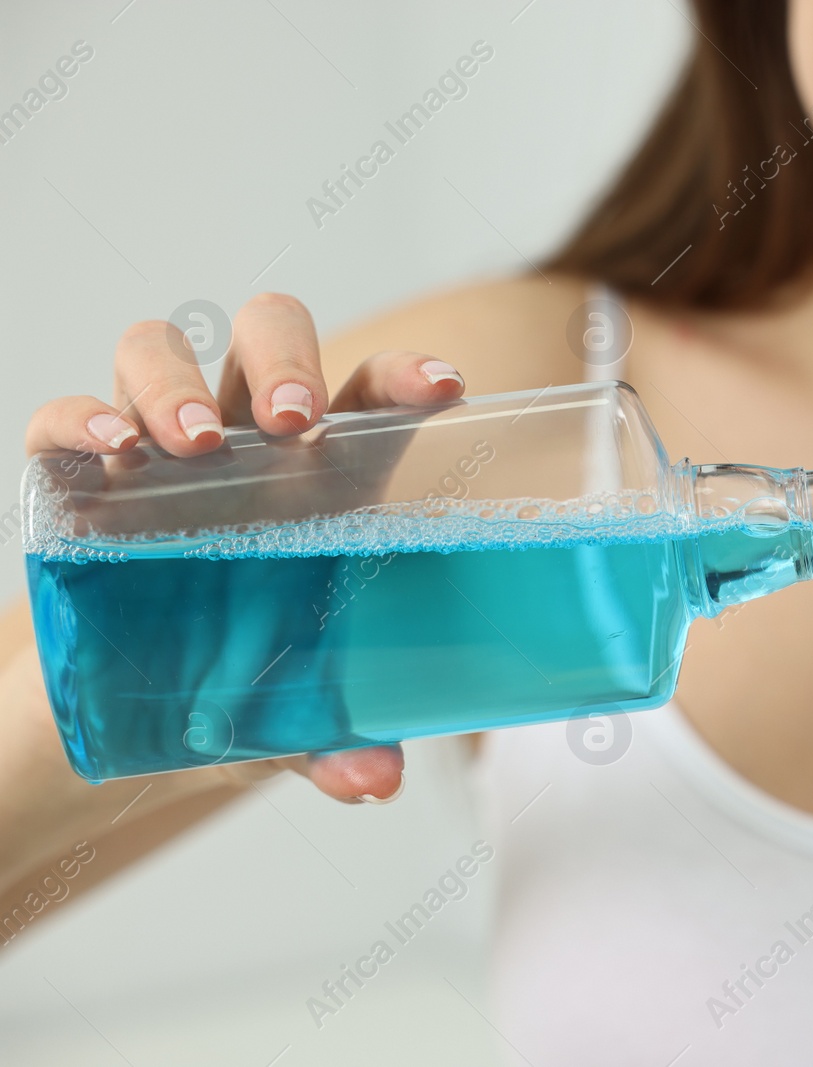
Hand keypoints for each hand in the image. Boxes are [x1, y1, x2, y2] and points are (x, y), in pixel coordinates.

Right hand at [20, 292, 465, 803]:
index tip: (444, 388)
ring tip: (198, 444)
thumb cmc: (237, 677)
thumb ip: (332, 741)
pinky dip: (81, 419)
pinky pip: (62, 418)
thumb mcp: (289, 714)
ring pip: (160, 351)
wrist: (123, 709)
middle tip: (299, 422)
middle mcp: (245, 443)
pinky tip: (111, 454)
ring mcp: (157, 450)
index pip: (372, 394)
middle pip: (268, 337)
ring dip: (178, 382)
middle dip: (286, 358)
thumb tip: (376, 781)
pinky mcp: (75, 477)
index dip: (405, 375)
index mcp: (324, 475)